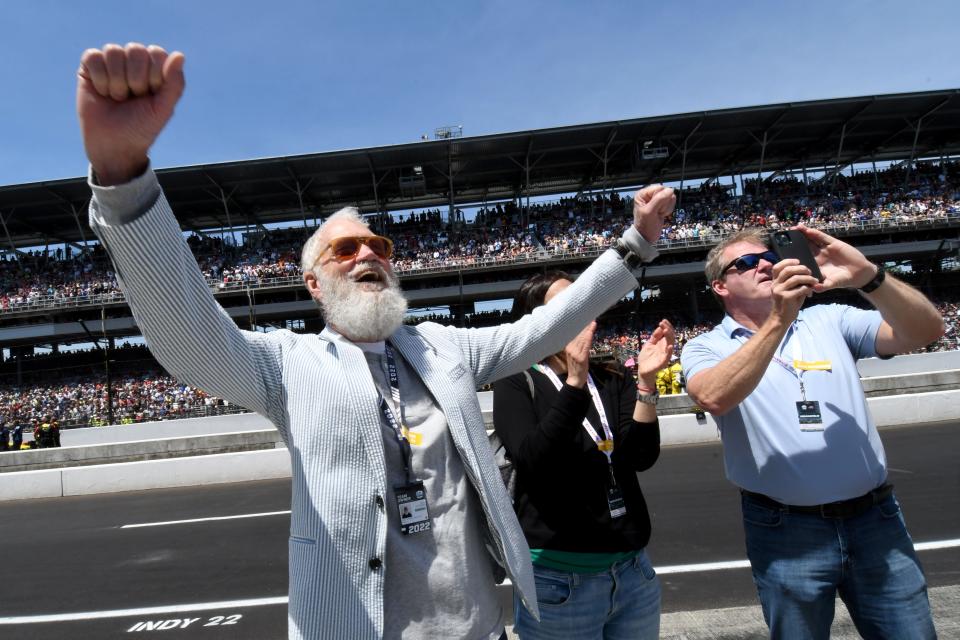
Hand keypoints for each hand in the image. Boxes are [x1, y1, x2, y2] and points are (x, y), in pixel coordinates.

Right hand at [77, 43, 185, 184]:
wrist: (114, 144)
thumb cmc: (142, 127)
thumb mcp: (163, 109)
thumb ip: (175, 84)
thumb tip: (180, 55)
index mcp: (155, 68)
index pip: (156, 53)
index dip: (153, 76)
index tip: (150, 96)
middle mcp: (134, 61)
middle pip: (135, 50)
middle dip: (135, 80)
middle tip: (132, 98)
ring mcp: (112, 62)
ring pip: (113, 51)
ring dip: (116, 81)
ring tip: (117, 97)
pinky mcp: (90, 66)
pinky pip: (93, 56)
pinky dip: (99, 78)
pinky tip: (102, 92)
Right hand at [563, 321, 595, 387]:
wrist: (575, 379)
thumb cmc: (576, 366)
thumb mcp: (574, 353)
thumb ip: (578, 344)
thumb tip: (584, 333)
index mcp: (568, 346)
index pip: (573, 333)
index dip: (578, 324)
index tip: (583, 316)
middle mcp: (570, 348)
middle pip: (578, 334)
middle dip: (584, 325)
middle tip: (589, 315)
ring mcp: (575, 353)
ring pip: (582, 338)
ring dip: (588, 329)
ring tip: (592, 321)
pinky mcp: (581, 358)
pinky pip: (585, 346)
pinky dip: (588, 338)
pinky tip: (591, 331)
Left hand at [633, 185, 675, 242]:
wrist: (647, 236)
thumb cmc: (645, 225)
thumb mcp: (650, 212)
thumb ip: (659, 199)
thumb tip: (670, 190)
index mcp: (643, 194)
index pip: (659, 188)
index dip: (661, 198)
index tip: (656, 208)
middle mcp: (649, 195)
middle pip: (666, 192)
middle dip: (664, 203)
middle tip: (657, 212)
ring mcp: (656, 200)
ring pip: (670, 197)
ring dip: (666, 208)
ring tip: (658, 214)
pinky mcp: (662, 205)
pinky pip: (671, 203)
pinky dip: (668, 210)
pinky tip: (661, 215)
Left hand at [636, 319, 674, 386]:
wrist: (643, 370)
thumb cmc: (646, 358)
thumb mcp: (649, 344)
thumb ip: (654, 337)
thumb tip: (660, 327)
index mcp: (662, 344)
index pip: (667, 333)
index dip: (666, 326)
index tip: (663, 320)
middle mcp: (665, 348)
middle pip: (670, 337)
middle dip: (667, 329)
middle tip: (662, 323)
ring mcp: (665, 354)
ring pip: (670, 344)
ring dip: (669, 337)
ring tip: (666, 330)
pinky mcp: (663, 362)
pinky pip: (668, 356)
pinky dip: (669, 351)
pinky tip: (670, 345)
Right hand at [769, 259, 818, 324]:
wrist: (781, 319)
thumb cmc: (787, 304)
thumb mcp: (787, 290)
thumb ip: (793, 281)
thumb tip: (805, 271)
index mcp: (774, 282)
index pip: (777, 267)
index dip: (788, 261)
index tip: (798, 261)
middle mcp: (775, 285)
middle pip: (788, 270)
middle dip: (801, 269)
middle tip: (810, 272)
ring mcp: (780, 291)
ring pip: (796, 278)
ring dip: (808, 278)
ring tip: (814, 281)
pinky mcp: (786, 298)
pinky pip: (801, 289)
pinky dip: (808, 288)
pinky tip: (810, 292)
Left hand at [791, 224, 875, 291]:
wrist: (860, 274)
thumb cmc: (844, 279)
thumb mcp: (832, 283)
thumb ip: (824, 286)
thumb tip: (814, 289)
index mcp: (816, 265)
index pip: (802, 258)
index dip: (794, 254)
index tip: (783, 251)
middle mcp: (819, 256)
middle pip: (805, 246)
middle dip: (796, 242)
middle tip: (785, 236)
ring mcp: (826, 249)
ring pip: (812, 240)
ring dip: (804, 234)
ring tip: (794, 229)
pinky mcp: (834, 244)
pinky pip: (822, 237)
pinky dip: (815, 233)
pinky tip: (807, 230)